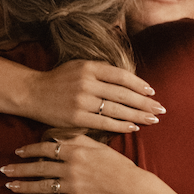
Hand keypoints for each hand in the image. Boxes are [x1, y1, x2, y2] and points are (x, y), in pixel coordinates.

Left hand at [0, 133, 147, 193]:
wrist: (132, 188)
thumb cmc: (118, 166)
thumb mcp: (99, 146)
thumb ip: (78, 140)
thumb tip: (60, 136)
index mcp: (76, 151)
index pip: (46, 148)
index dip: (30, 150)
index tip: (18, 152)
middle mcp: (71, 167)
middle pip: (38, 167)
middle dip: (19, 169)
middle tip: (4, 170)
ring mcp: (72, 185)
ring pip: (41, 185)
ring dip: (23, 186)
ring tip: (10, 186)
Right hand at [23, 60, 163, 131]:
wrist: (32, 93)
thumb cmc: (59, 80)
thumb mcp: (79, 66)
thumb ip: (101, 72)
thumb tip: (128, 81)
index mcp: (89, 67)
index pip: (122, 76)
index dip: (139, 84)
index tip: (152, 92)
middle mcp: (87, 82)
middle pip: (123, 94)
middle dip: (144, 103)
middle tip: (160, 109)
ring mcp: (81, 101)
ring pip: (116, 109)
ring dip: (137, 115)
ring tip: (152, 120)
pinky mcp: (76, 118)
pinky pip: (104, 123)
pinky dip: (121, 125)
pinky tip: (133, 127)